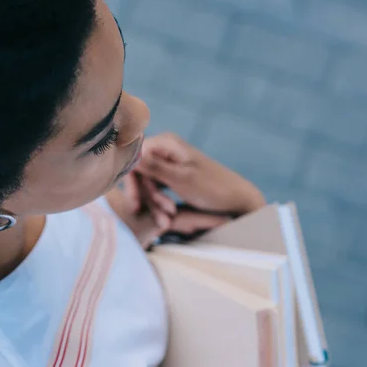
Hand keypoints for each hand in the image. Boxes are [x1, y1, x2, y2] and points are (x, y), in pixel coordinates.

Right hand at [124, 133, 265, 232]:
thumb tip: (130, 155)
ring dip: (154, 205)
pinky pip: (154, 189)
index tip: (136, 204)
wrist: (236, 200)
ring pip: (146, 184)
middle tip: (161, 219)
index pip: (134, 159)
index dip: (132, 182)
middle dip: (147, 198)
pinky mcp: (169, 175)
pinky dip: (159, 204)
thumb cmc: (213, 188)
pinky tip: (166, 218)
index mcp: (166, 143)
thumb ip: (155, 167)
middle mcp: (163, 149)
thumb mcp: (182, 179)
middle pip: (138, 174)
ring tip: (167, 223)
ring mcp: (166, 162)